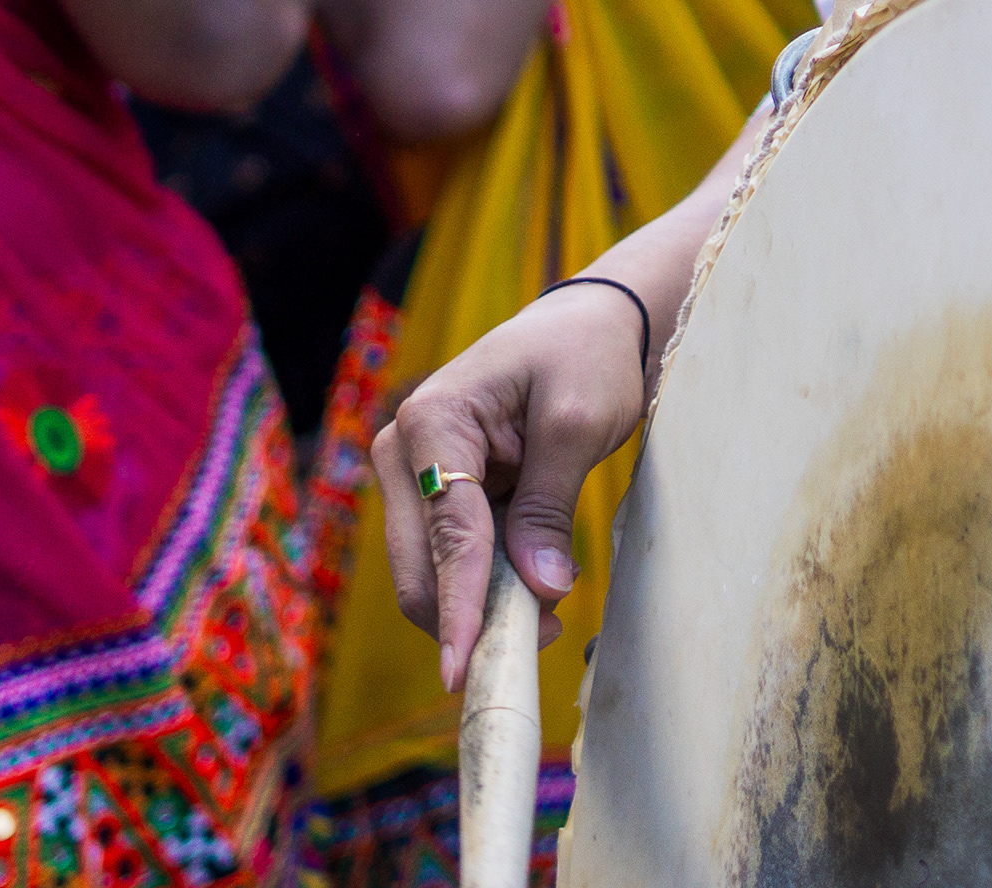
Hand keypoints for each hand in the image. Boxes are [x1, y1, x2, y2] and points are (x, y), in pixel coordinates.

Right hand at [373, 286, 649, 689]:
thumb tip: (540, 590)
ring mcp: (414, 475)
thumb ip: (550, 506)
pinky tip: (537, 584)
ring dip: (484, 603)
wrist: (587, 324)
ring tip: (551, 613)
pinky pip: (453, 556)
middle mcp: (404, 451)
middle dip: (470, 615)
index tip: (462, 667)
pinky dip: (488, 581)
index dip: (459, 605)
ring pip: (432, 570)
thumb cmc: (585, 357)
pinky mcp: (438, 495)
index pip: (447, 533)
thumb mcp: (579, 424)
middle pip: (419, 566)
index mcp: (432, 423)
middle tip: (542, 640)